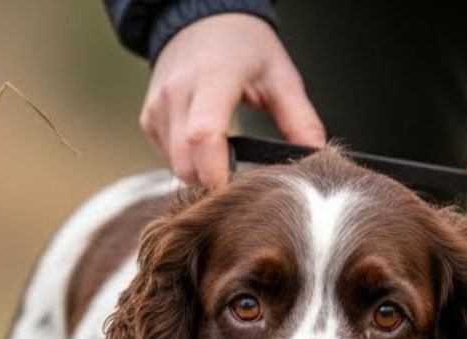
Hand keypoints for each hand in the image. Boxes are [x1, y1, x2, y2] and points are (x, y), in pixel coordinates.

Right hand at [140, 14, 326, 189]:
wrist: (200, 19)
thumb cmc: (244, 46)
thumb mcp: (281, 75)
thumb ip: (300, 120)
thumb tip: (318, 159)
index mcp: (213, 78)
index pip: (204, 134)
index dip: (219, 172)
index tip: (240, 191)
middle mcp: (178, 92)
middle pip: (186, 162)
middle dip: (214, 182)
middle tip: (243, 180)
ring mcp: (158, 107)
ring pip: (175, 165)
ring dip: (201, 174)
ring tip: (227, 160)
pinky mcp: (149, 119)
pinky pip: (167, 157)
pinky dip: (188, 162)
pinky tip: (208, 148)